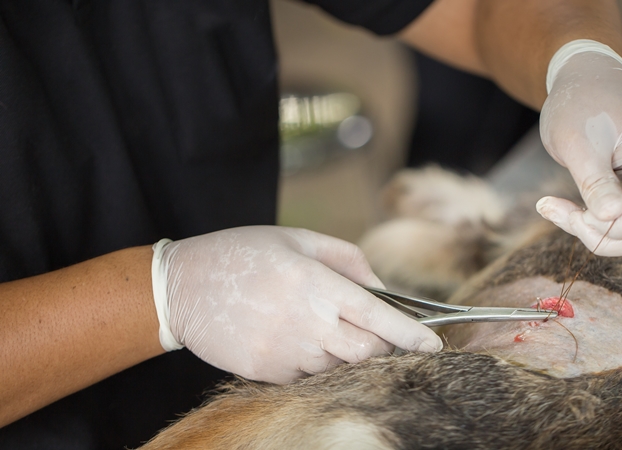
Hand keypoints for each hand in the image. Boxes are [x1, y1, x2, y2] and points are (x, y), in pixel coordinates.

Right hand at [152, 226, 441, 383]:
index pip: (378, 318)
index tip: (434, 344)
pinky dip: (319, 361)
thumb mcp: (297, 239)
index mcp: (315, 285)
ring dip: (349, 353)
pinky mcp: (267, 373)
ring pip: (340, 366)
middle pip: (368, 351)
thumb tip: (381, 289)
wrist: (181, 288)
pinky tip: (300, 338)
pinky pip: (310, 375)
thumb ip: (347, 260)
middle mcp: (305, 324)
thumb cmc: (242, 254)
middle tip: (383, 333)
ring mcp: (286, 353)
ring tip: (327, 327)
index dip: (412, 334)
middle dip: (385, 346)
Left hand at [538, 42, 621, 255]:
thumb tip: (611, 216)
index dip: (609, 226)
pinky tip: (561, 206)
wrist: (586, 78)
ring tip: (556, 209)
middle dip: (601, 235)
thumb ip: (596, 181)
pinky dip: (592, 221)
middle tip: (560, 214)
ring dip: (594, 231)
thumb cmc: (582, 102)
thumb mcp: (580, 142)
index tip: (571, 213)